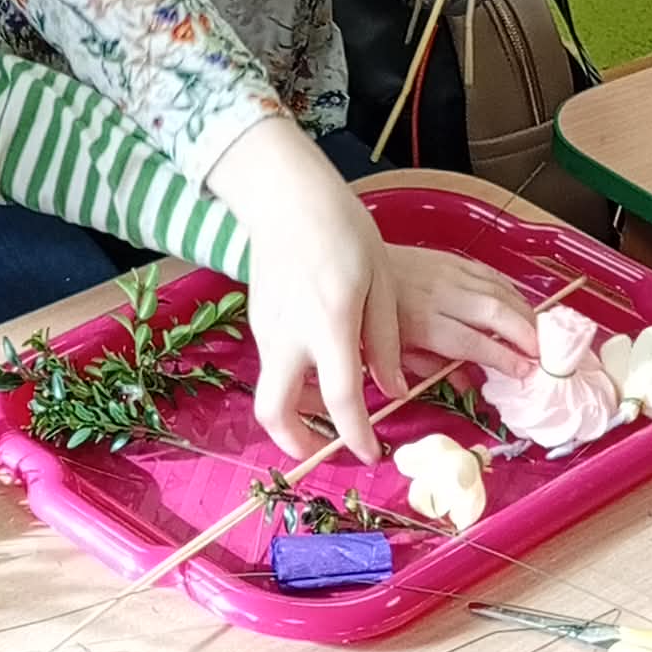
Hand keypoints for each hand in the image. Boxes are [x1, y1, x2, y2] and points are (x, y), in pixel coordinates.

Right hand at [208, 118, 402, 464]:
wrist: (287, 196)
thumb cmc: (341, 230)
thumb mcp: (379, 283)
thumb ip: (385, 340)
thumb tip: (392, 388)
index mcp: (329, 326)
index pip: (342, 399)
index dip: (357, 435)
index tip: (371, 454)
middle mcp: (288, 336)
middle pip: (274, 412)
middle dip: (296, 443)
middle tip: (326, 449)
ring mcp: (267, 329)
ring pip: (271, 391)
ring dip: (297, 412)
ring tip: (334, 409)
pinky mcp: (258, 320)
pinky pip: (273, 366)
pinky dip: (293, 383)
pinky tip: (322, 368)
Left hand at [385, 246, 536, 379]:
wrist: (355, 269)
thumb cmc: (373, 317)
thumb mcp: (396, 352)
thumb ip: (434, 369)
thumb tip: (473, 385)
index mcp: (421, 323)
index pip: (471, 343)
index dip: (503, 357)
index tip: (526, 371)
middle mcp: (438, 295)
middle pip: (493, 312)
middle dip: (525, 334)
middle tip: (546, 354)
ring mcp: (447, 274)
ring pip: (498, 291)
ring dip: (526, 314)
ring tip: (544, 335)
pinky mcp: (452, 260)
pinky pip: (491, 275)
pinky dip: (513, 292)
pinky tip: (524, 308)